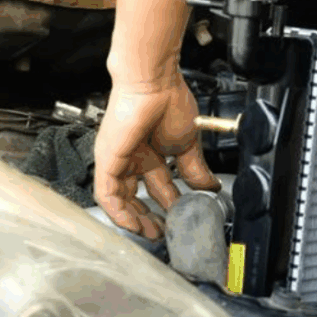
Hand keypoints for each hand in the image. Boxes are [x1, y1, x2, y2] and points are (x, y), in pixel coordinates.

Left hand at [93, 74, 219, 238]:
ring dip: (133, 219)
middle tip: (162, 233)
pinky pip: (107, 193)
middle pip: (134, 196)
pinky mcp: (106, 160)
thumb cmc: (168, 102)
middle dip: (148, 217)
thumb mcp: (187, 144)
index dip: (167, 206)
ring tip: (149, 233)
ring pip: (119, 199)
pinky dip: (119, 212)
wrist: (154, 84)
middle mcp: (131, 157)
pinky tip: (132, 223)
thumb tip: (209, 187)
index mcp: (150, 152)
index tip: (178, 220)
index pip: (157, 187)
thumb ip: (195, 169)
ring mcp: (117, 159)